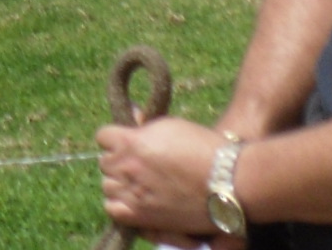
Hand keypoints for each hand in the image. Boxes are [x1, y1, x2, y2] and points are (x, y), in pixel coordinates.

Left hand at [98, 113, 224, 239]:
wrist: (229, 182)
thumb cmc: (203, 149)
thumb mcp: (170, 126)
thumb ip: (144, 124)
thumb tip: (131, 113)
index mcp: (130, 142)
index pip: (102, 137)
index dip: (116, 138)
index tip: (129, 142)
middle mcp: (127, 168)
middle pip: (105, 163)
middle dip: (119, 161)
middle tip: (140, 164)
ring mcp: (132, 194)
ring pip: (108, 186)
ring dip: (120, 183)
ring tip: (140, 184)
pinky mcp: (142, 217)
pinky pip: (113, 210)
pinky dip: (119, 206)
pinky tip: (134, 201)